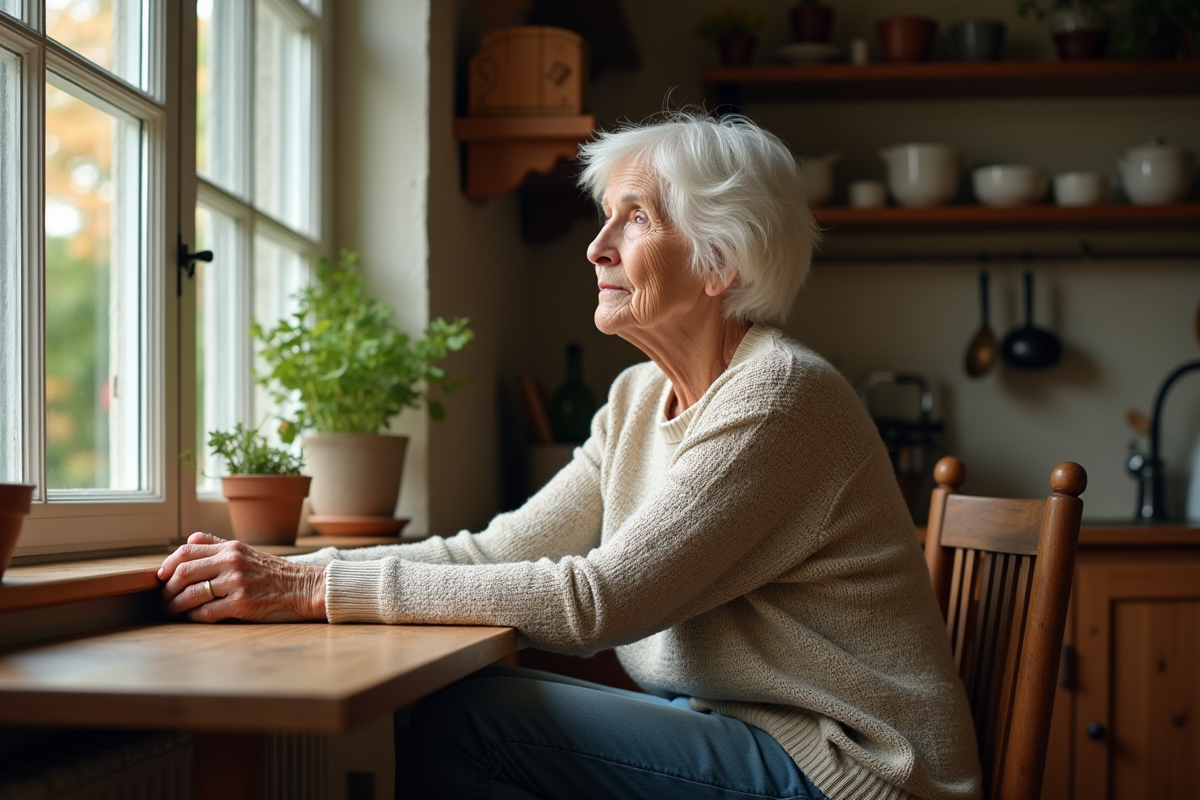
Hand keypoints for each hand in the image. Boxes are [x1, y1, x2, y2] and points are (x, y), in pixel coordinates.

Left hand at [158, 532, 326, 622]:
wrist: (306, 589)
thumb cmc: (276, 574)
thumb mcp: (248, 552)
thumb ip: (218, 545)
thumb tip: (188, 541)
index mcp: (231, 548)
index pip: (186, 551)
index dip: (167, 565)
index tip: (161, 577)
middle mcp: (232, 562)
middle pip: (183, 572)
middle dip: (167, 588)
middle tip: (163, 598)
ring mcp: (237, 583)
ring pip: (191, 594)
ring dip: (175, 606)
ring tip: (172, 611)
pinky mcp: (242, 605)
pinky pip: (206, 612)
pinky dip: (193, 617)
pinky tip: (192, 618)